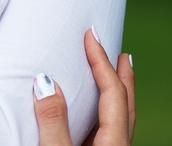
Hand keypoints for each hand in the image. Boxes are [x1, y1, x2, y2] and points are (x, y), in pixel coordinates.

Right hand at [34, 28, 135, 145]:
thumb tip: (45, 82)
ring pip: (119, 119)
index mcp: (114, 143)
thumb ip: (53, 120)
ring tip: (112, 78)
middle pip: (126, 105)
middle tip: (122, 55)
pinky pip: (107, 131)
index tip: (91, 36)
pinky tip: (94, 116)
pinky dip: (104, 112)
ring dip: (116, 95)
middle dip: (123, 77)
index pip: (113, 93)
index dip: (101, 61)